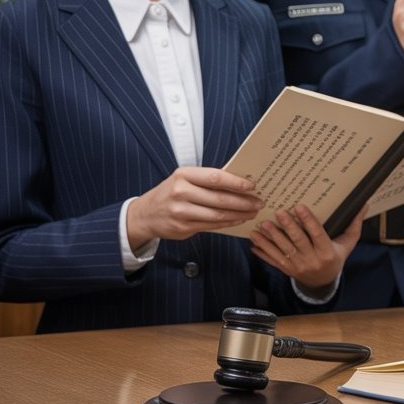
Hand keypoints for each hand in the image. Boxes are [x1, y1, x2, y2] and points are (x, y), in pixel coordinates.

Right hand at [127, 167, 262, 249]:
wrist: (145, 214)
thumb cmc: (171, 193)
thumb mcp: (184, 179)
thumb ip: (207, 180)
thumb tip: (239, 182)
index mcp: (183, 175)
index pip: (215, 177)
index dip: (235, 182)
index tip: (252, 186)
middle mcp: (180, 192)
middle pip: (219, 198)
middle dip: (243, 201)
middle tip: (258, 202)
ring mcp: (181, 211)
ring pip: (217, 214)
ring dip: (239, 214)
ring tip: (252, 212)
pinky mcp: (183, 227)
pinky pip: (211, 225)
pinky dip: (228, 223)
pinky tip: (238, 220)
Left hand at [250, 204, 362, 293]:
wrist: (323, 283)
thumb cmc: (336, 258)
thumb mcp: (348, 243)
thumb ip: (354, 225)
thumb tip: (364, 205)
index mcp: (327, 252)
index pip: (316, 234)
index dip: (308, 220)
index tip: (299, 207)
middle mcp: (311, 260)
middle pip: (297, 241)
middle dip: (287, 227)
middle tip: (279, 212)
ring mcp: (297, 266)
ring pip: (282, 251)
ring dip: (271, 238)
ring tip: (262, 225)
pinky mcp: (286, 270)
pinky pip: (273, 260)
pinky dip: (262, 252)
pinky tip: (254, 242)